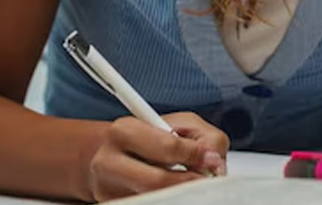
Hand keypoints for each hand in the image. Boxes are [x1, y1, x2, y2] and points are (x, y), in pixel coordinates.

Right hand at [84, 112, 229, 201]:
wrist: (112, 156)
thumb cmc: (150, 137)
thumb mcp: (179, 123)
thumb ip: (203, 137)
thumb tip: (214, 162)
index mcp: (125, 131)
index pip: (167, 147)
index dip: (195, 155)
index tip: (211, 160)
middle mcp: (109, 161)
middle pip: (157, 182)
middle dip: (189, 181)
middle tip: (205, 179)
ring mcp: (108, 188)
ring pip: (155, 197)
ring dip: (181, 192)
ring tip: (186, 181)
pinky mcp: (111, 203)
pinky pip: (150, 203)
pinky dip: (169, 198)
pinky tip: (170, 189)